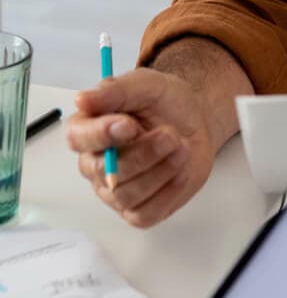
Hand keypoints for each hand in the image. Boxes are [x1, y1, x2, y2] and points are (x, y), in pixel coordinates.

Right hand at [67, 67, 219, 227]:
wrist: (197, 121)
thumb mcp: (147, 84)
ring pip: (126, 194)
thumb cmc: (166, 103)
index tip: (128, 125)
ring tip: (182, 146)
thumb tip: (82, 99)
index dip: (100, 134)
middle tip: (171, 135)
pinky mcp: (139, 209)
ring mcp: (115, 191)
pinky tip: (182, 168)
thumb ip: (116, 91)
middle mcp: (96, 164)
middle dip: (144, 152)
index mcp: (90, 129)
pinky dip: (170, 190)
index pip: (78, 138)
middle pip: (105, 170)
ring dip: (162, 168)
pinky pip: (146, 213)